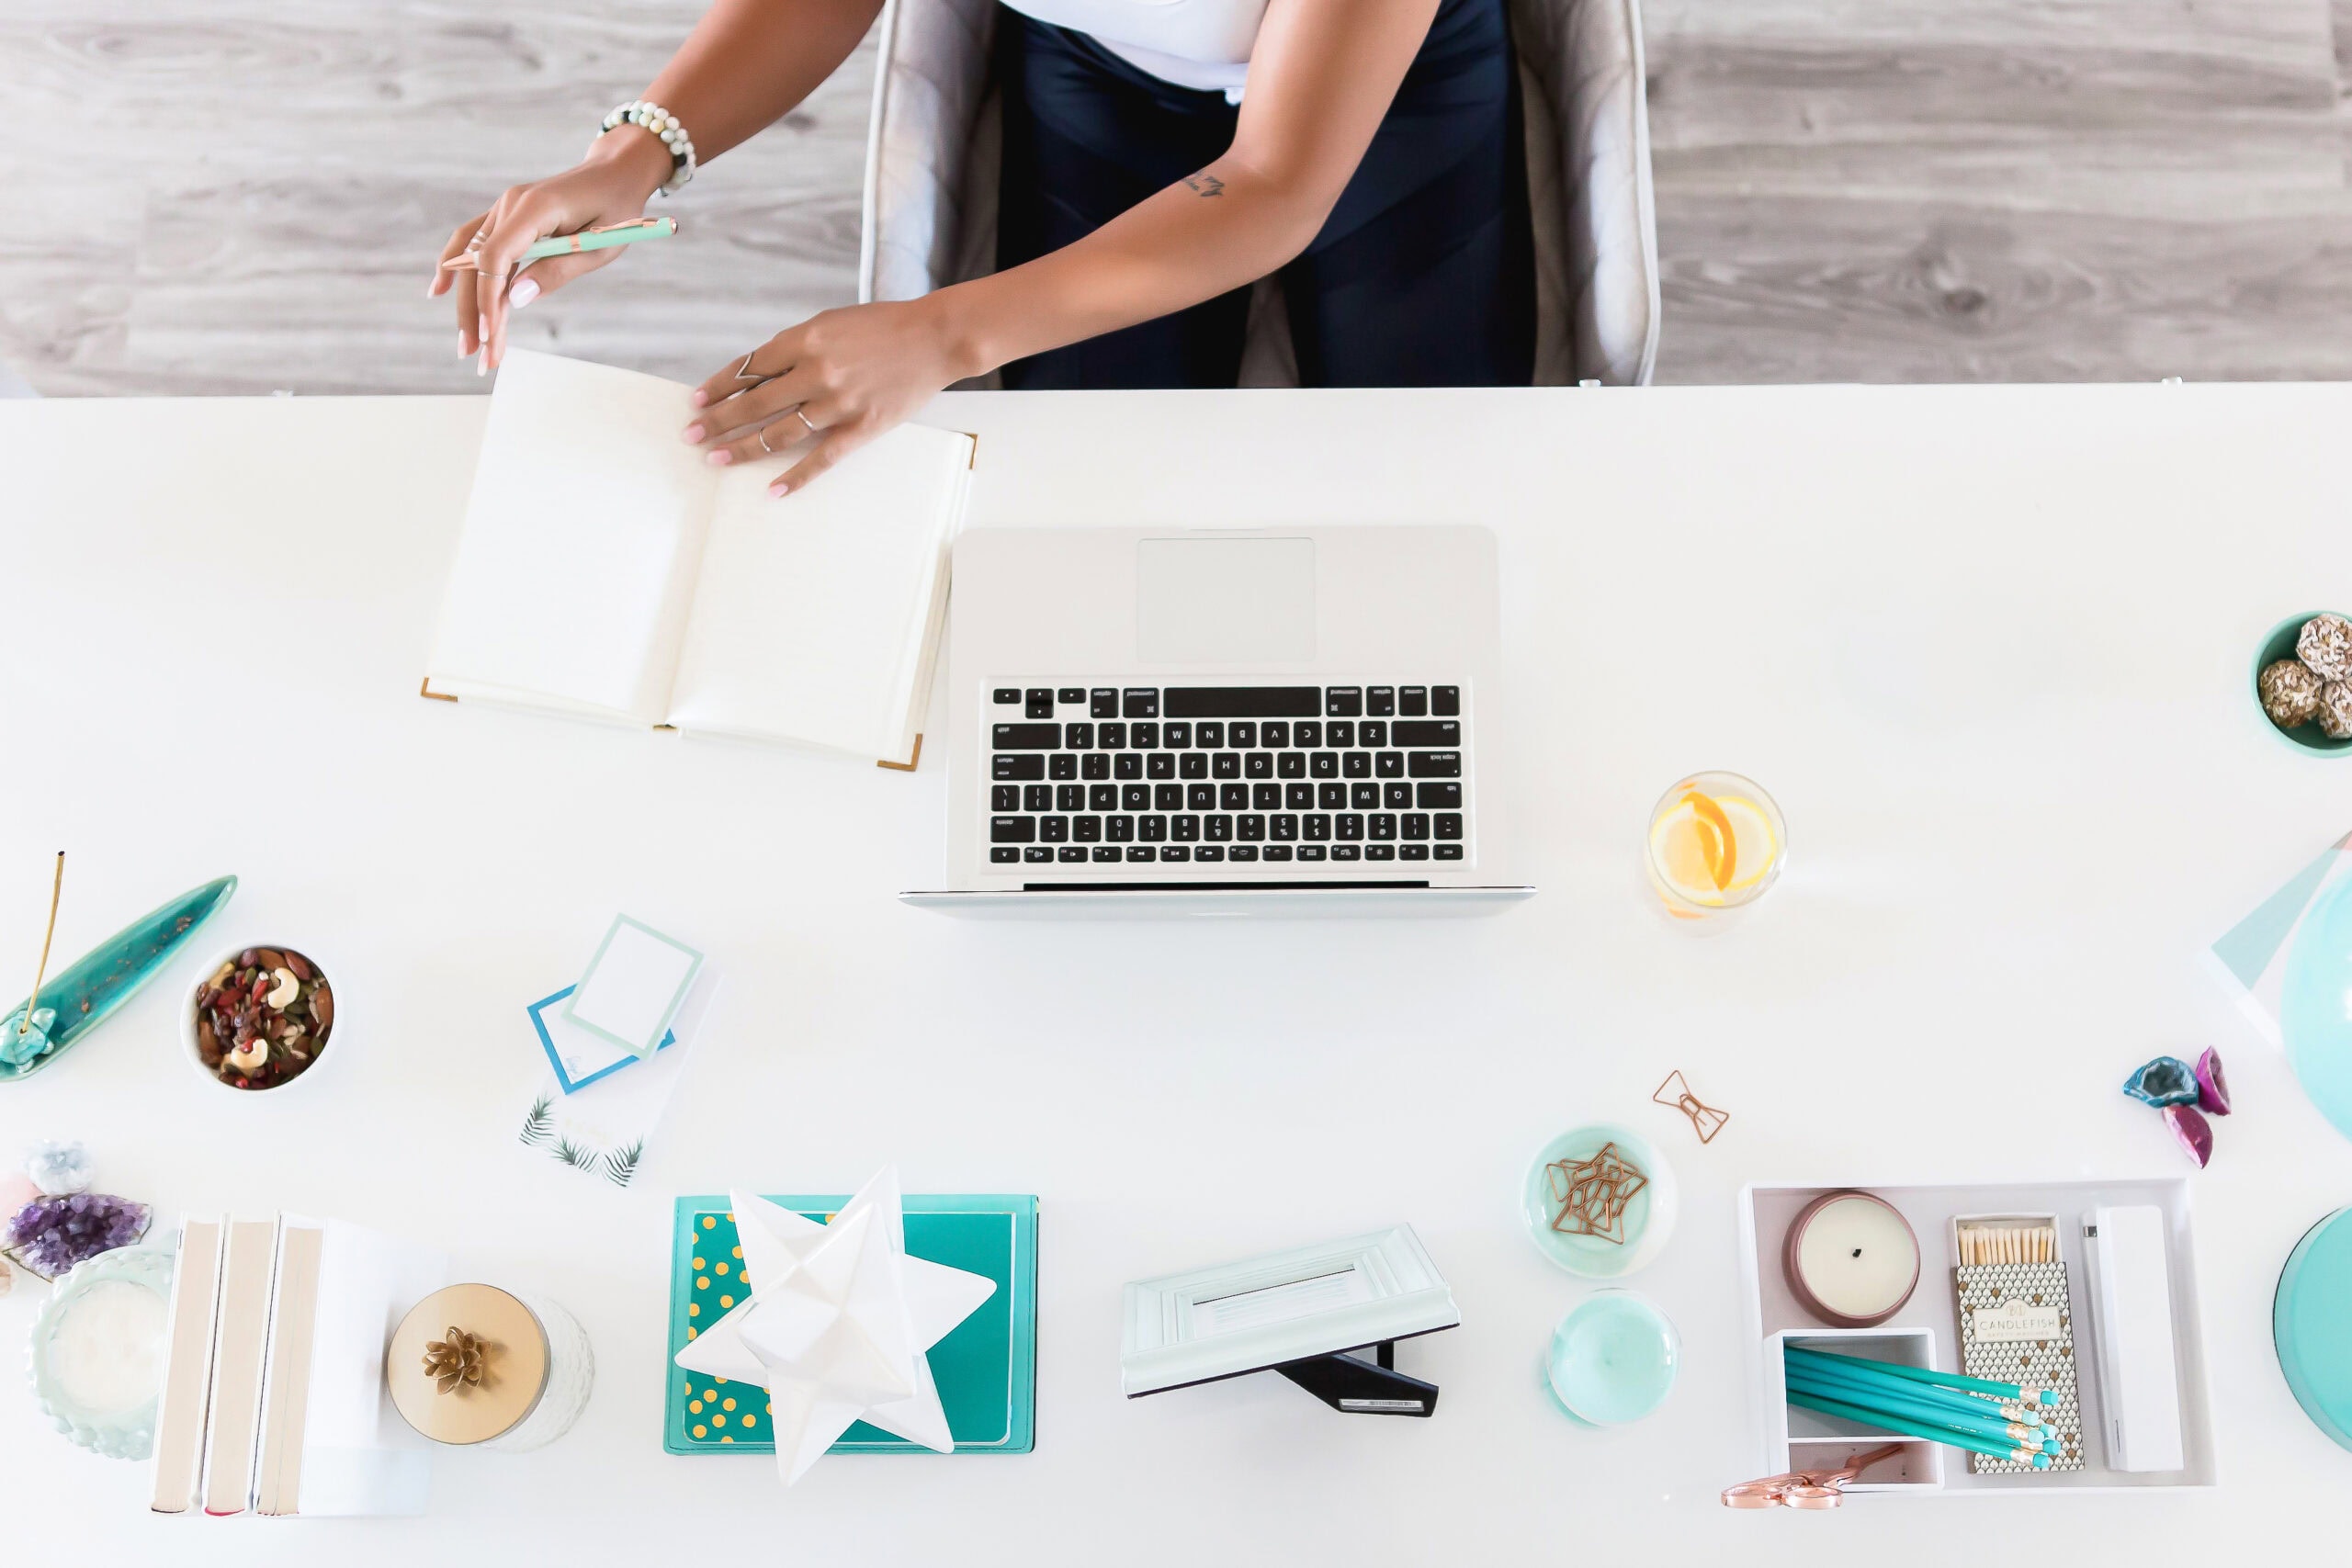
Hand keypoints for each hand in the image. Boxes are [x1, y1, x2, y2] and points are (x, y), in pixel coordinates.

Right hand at [430, 129, 671, 373]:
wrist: (616, 173)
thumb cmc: (616, 209)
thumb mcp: (599, 246)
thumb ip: (557, 271)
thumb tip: (515, 300)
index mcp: (535, 208)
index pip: (495, 257)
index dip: (487, 298)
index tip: (489, 335)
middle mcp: (510, 205)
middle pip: (477, 263)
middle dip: (474, 312)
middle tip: (476, 358)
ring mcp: (505, 209)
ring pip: (472, 258)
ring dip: (467, 302)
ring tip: (467, 345)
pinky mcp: (506, 217)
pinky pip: (473, 243)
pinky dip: (458, 269)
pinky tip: (441, 293)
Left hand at [682, 297, 974, 494]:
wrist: (935, 339)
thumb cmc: (883, 327)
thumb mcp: (831, 323)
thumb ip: (797, 347)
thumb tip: (760, 373)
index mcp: (806, 339)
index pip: (749, 367)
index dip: (719, 386)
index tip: (697, 400)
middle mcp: (817, 372)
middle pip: (755, 403)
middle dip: (718, 420)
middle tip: (692, 435)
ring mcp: (839, 403)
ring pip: (778, 433)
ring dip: (742, 448)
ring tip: (716, 458)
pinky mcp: (861, 428)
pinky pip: (821, 458)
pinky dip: (795, 476)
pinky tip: (772, 489)